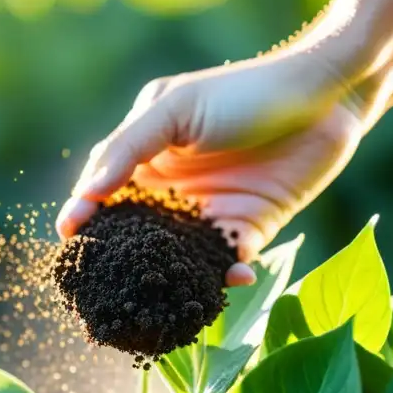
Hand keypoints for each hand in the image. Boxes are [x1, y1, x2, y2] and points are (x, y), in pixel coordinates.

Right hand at [55, 46, 367, 285]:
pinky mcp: (248, 229)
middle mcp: (173, 190)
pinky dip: (227, 274)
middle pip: (137, 234)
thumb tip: (85, 194)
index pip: (104, 193)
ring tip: (162, 301)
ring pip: (179, 257)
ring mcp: (209, 212)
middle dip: (123, 261)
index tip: (69, 240)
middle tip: (107, 288)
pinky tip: (230, 277)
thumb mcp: (176, 109)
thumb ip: (128, 147)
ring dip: (172, 278)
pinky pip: (228, 262)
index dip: (84, 216)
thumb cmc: (244, 91)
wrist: (324, 94)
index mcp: (147, 156)